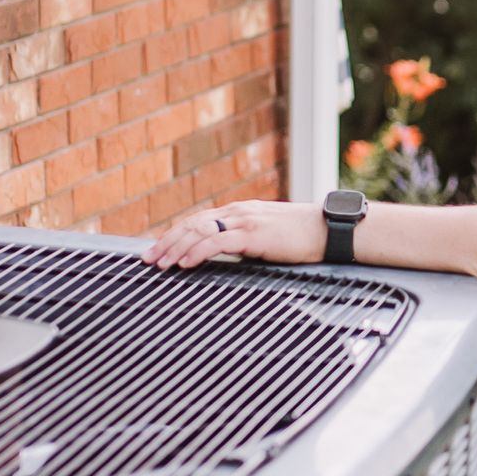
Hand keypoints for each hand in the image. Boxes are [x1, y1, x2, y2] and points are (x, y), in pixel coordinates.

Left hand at [144, 201, 325, 270]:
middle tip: (147, 258)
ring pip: (200, 231)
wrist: (329, 230)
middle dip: (167, 241)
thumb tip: (229, 256)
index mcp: (240, 212)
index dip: (176, 234)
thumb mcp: (268, 238)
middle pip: (193, 224)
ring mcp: (245, 220)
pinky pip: (218, 241)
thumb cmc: (303, 238)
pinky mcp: (254, 234)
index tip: (158, 249)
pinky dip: (197, 251)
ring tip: (161, 263)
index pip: (199, 221)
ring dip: (176, 248)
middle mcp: (238, 212)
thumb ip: (247, 242)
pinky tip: (185, 262)